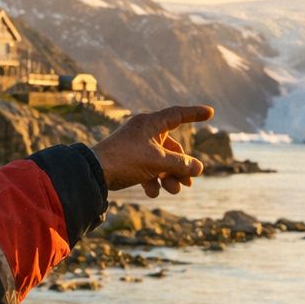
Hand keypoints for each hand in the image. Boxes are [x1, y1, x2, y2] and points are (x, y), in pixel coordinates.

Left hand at [91, 105, 211, 196]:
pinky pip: (147, 170)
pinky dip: (152, 181)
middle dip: (181, 166)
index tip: (210, 112)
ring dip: (169, 177)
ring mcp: (136, 148)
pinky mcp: (128, 162)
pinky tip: (152, 191)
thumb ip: (181, 164)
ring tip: (172, 189)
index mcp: (150, 124)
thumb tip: (199, 168)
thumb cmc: (125, 160)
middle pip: (172, 148)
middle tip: (189, 183)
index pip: (177, 114)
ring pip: (161, 162)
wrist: (94, 173)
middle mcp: (144, 133)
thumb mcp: (158, 161)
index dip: (194, 114)